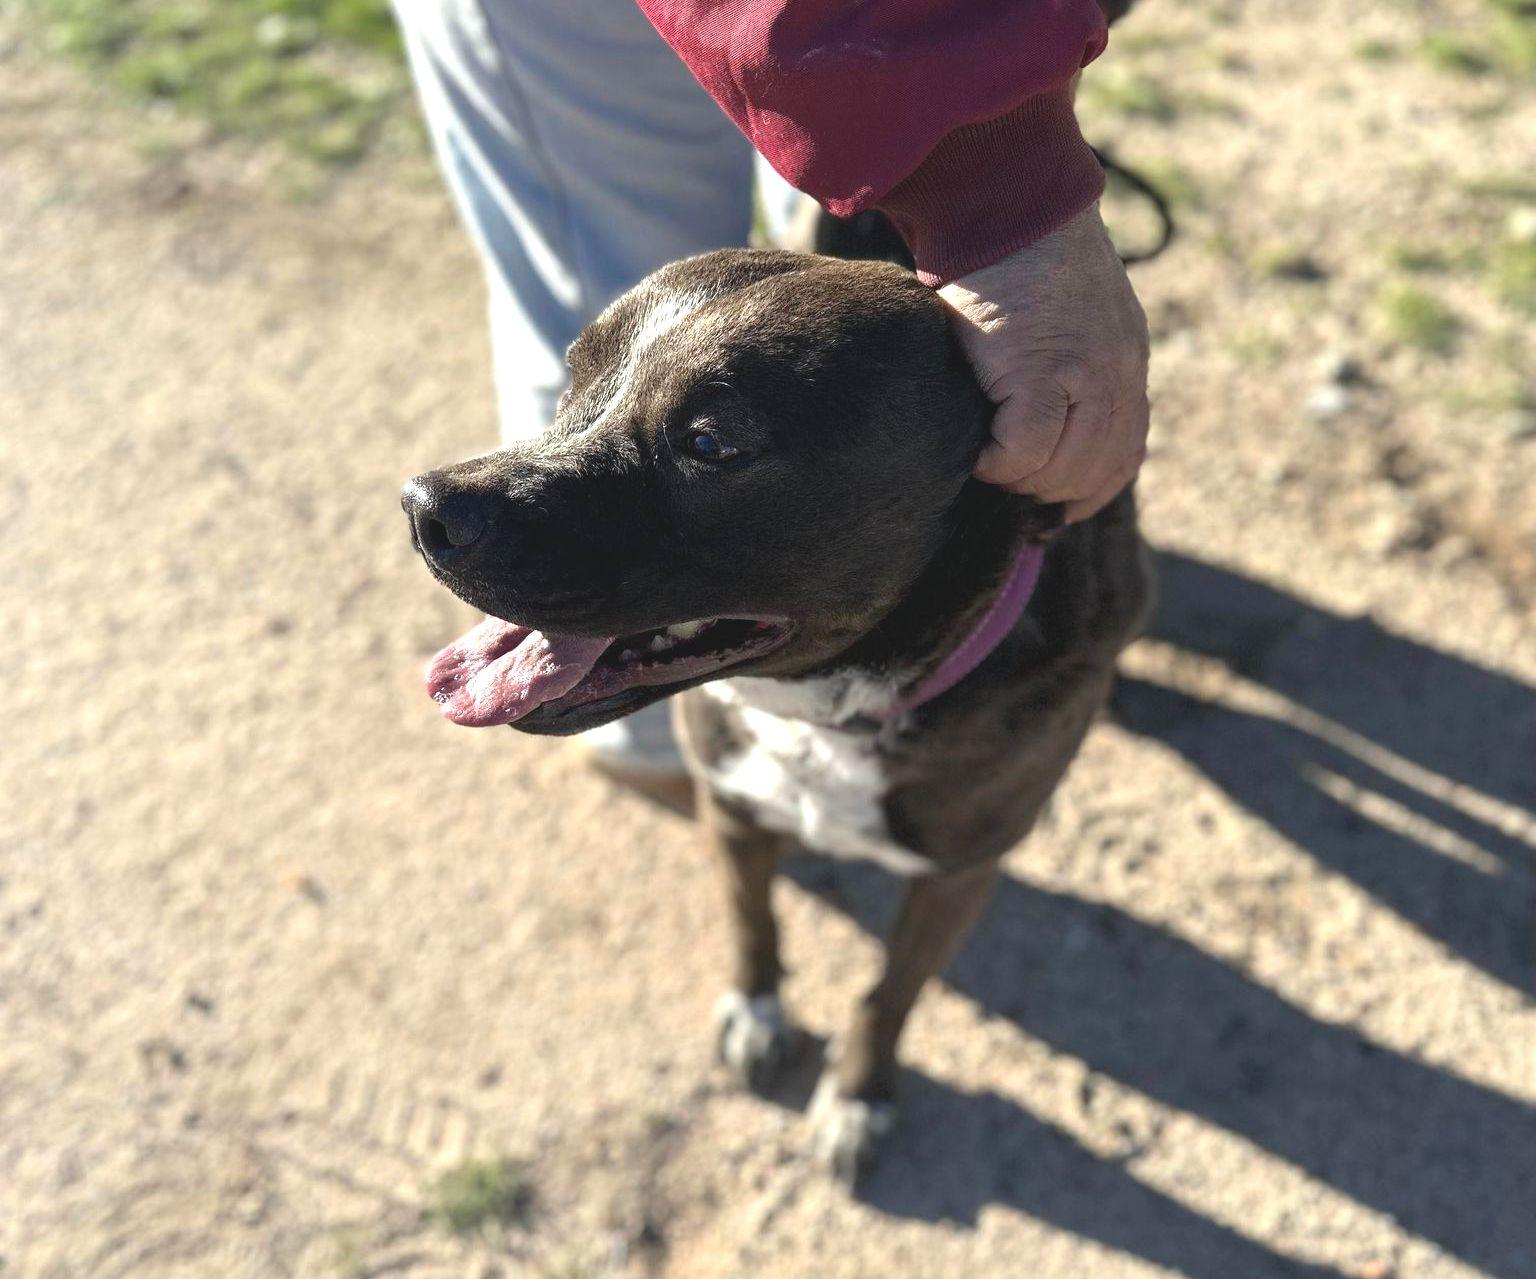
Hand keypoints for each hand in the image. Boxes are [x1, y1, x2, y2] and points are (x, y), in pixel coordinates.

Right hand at [939, 203, 1149, 521]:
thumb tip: (1034, 425)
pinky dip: (998, 465)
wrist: (1001, 194)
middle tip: (1004, 486)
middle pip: (1095, 471)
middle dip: (1049, 493)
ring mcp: (1084, 374)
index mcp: (1125, 357)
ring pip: (1061, 469)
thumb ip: (1066, 360)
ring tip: (986, 463)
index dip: (1088, 491)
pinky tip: (977, 454)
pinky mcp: (1038, 372)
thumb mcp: (1062, 307)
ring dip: (1020, 480)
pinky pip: (1024, 451)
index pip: (1125, 452)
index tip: (1051, 511)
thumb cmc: (1010, 247)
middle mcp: (1118, 371)